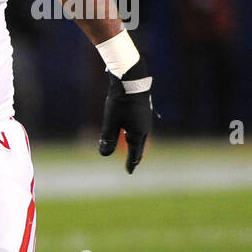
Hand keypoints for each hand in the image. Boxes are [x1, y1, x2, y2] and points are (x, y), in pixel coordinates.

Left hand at [98, 58, 153, 172]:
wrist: (131, 79)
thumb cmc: (120, 102)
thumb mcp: (111, 121)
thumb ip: (108, 138)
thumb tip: (104, 154)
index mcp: (138, 133)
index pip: (134, 153)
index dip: (131, 163)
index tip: (129, 172)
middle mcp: (145, 127)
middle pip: (139, 145)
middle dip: (135, 154)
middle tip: (133, 163)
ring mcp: (146, 118)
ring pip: (141, 135)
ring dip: (136, 143)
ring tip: (133, 148)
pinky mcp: (144, 109)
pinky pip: (140, 125)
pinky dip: (136, 132)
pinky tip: (134, 129)